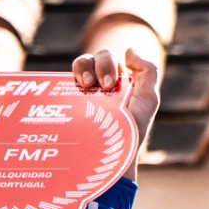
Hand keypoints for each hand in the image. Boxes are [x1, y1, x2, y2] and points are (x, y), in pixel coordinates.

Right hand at [72, 47, 161, 180]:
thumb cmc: (131, 132)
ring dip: (81, 67)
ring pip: (78, 66)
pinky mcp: (67, 105)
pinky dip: (62, 79)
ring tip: (84, 85)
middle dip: (97, 66)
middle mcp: (98, 87)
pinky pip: (61, 83)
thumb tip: (129, 50)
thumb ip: (147, 71)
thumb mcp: (148, 100)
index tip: (109, 85)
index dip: (106, 65)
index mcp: (117, 83)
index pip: (106, 60)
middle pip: (92, 59)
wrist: (110, 158)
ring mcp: (82, 95)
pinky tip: (66, 88)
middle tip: (100, 86)